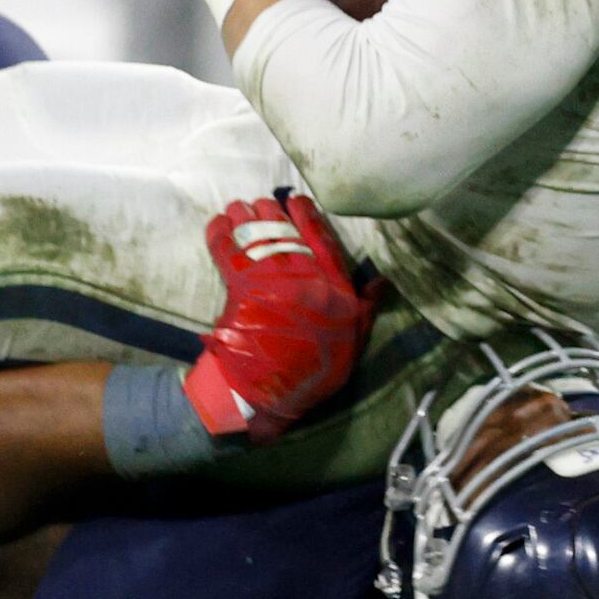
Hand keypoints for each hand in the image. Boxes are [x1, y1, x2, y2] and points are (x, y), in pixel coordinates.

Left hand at [184, 193, 378, 440]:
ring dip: (245, 218)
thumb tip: (381, 279)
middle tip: (261, 202)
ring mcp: (274, 283)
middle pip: (287, 234)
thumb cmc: (316, 373)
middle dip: (272, 213)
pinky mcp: (243, 292)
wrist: (275, 397)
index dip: (309, 218)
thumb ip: (366, 308)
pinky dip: (220, 234)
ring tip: (238, 208)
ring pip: (258, 237)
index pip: (324, 242)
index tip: (297, 201)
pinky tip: (217, 223)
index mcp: (336, 291)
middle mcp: (307, 280)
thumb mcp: (353, 342)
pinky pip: (229, 252)